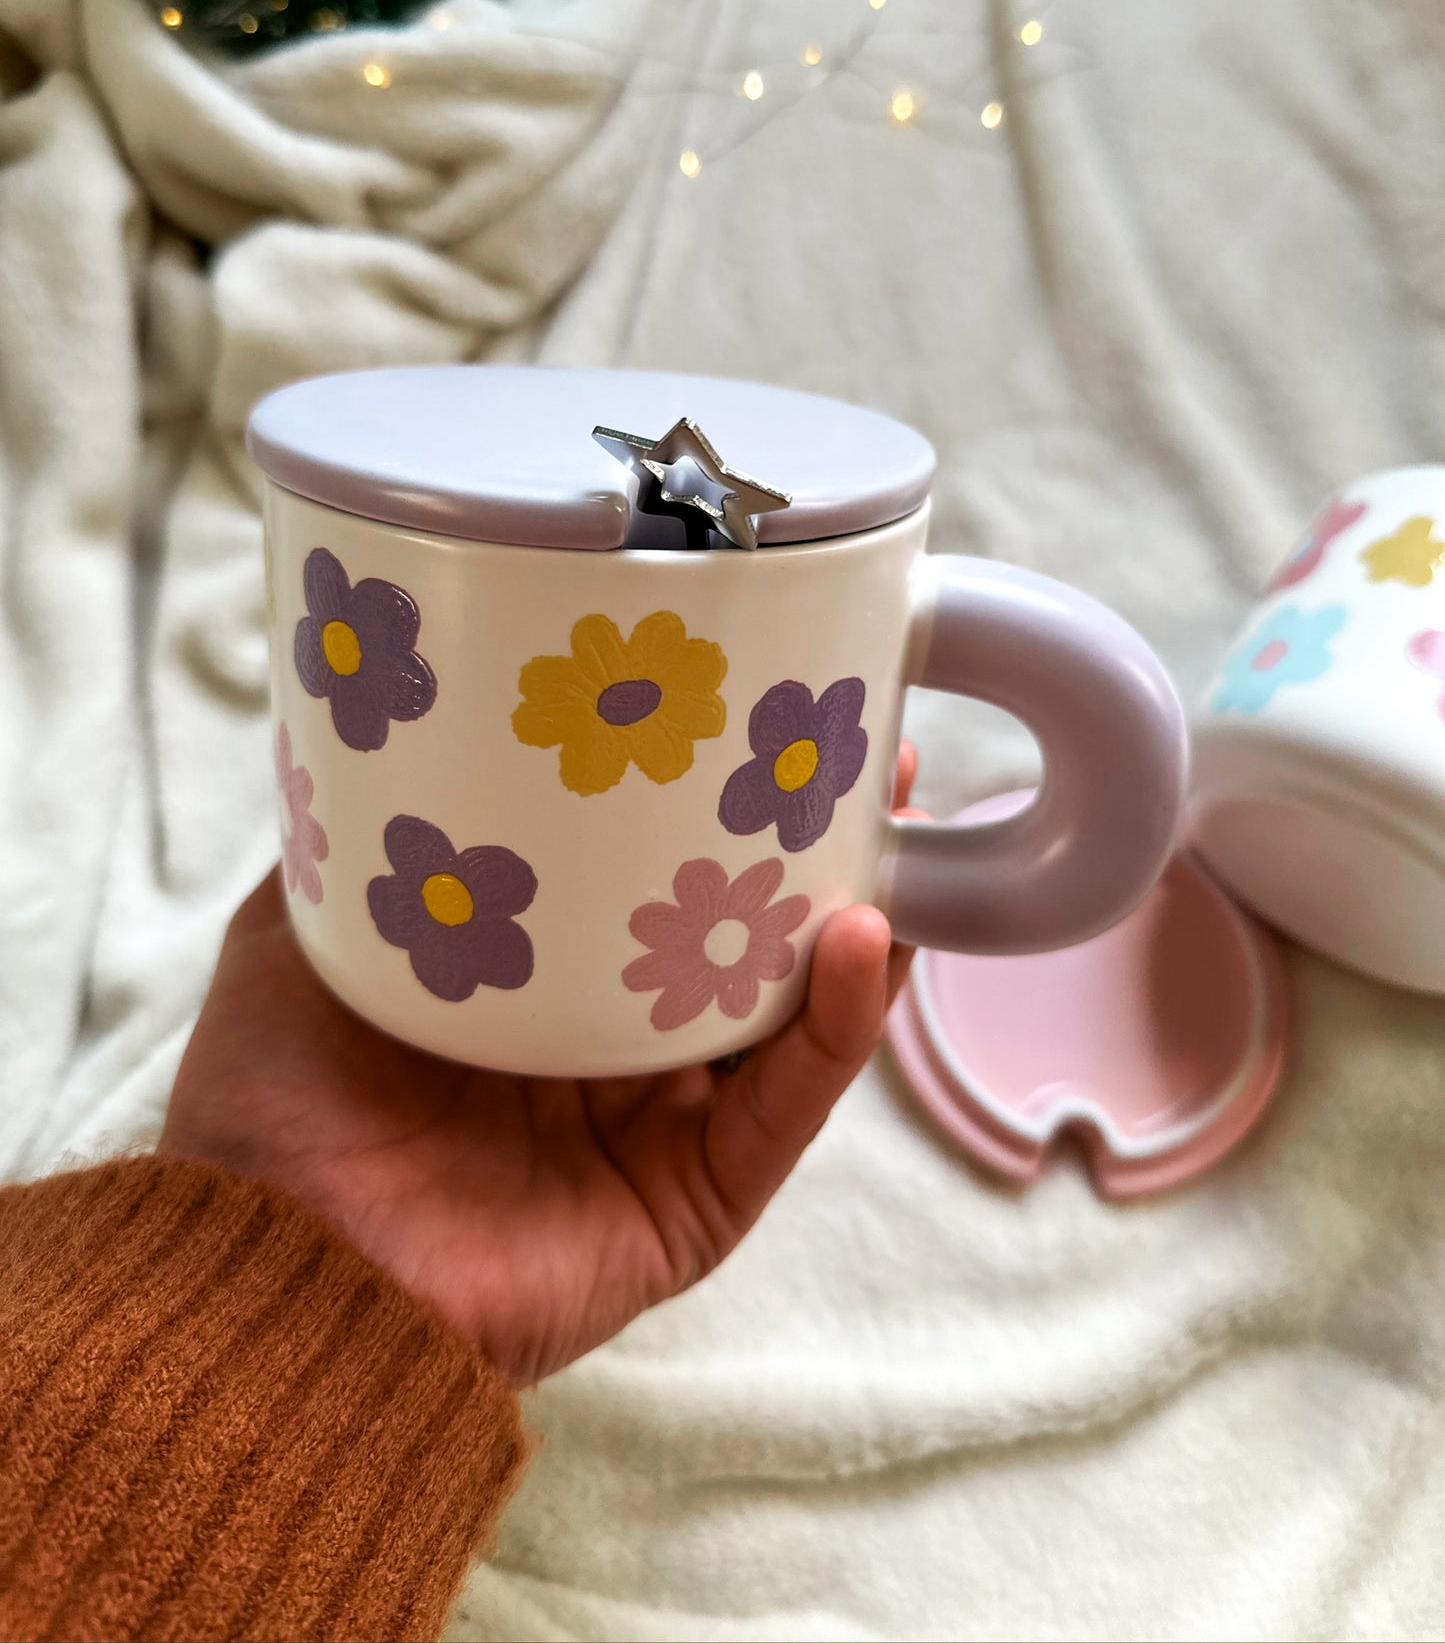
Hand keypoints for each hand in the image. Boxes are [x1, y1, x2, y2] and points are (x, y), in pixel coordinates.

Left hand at [162, 748, 918, 1385]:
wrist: (280, 1269)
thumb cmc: (275, 1102)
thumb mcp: (305, 933)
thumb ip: (365, 846)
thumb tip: (397, 734)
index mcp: (533, 989)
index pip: (646, 885)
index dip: (703, 809)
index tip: (751, 720)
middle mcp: (606, 1052)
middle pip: (737, 939)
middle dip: (805, 852)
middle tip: (864, 757)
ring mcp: (658, 1129)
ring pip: (785, 1016)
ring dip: (851, 924)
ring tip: (891, 829)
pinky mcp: (693, 1203)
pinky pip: (784, 1110)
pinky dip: (835, 1032)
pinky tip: (862, 945)